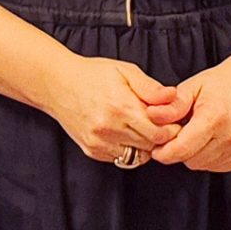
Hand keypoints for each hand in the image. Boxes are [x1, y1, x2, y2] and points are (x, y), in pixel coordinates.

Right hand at [40, 55, 181, 163]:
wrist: (58, 84)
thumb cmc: (93, 74)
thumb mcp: (125, 71)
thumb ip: (150, 87)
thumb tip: (172, 96)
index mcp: (122, 107)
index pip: (159, 132)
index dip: (170, 128)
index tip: (172, 121)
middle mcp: (110, 128)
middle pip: (150, 145)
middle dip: (160, 137)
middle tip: (162, 126)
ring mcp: (100, 142)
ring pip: (136, 156)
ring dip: (145, 146)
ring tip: (142, 129)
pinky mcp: (92, 150)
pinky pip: (120, 159)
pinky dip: (128, 149)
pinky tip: (125, 134)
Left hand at [150, 55, 230, 171]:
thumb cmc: (222, 82)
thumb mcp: (192, 86)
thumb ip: (172, 105)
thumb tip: (152, 116)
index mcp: (216, 115)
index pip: (183, 148)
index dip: (165, 153)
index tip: (156, 150)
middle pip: (191, 159)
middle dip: (179, 150)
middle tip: (180, 132)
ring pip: (203, 165)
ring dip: (194, 154)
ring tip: (197, 133)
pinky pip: (217, 166)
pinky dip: (208, 157)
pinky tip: (210, 139)